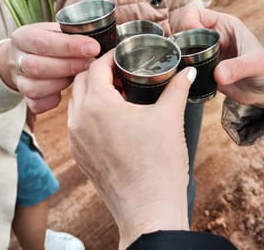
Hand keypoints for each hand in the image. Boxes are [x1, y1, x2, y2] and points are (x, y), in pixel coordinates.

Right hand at [0, 22, 99, 112]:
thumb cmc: (48, 42)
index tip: (93, 48)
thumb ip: (71, 34)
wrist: (25, 57)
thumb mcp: (55, 30)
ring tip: (77, 77)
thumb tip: (95, 43)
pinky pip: (37, 104)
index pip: (43, 42)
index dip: (70, 46)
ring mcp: (18, 80)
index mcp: (22, 37)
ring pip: (35, 88)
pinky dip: (52, 100)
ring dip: (61, 84)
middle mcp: (15, 59)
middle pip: (38, 67)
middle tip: (90, 64)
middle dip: (68, 66)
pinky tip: (63, 92)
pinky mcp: (24, 97)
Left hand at [67, 51, 193, 248]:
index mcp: (97, 105)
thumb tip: (188, 72)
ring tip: (118, 93)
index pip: (95, 67)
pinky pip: (77, 125)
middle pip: (80, 82)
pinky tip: (113, 119)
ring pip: (76, 104)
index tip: (124, 54)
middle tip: (122, 71)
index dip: (110, 56)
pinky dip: (90, 113)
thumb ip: (177, 88)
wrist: (148, 209)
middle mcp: (79, 120)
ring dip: (92, 92)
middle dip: (98, 72)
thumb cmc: (158, 164)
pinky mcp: (80, 157)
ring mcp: (76, 140)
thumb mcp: (170, 118)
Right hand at [182, 8, 263, 110]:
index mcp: (223, 25)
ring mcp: (206, 55)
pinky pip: (186, 70)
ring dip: (180, 61)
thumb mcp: (257, 64)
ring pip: (183, 52)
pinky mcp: (203, 71)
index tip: (191, 41)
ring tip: (184, 72)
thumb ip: (238, 67)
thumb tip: (217, 75)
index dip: (188, 24)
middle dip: (181, 46)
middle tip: (185, 61)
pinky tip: (186, 82)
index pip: (195, 15)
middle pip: (184, 34)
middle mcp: (212, 38)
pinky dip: (183, 75)